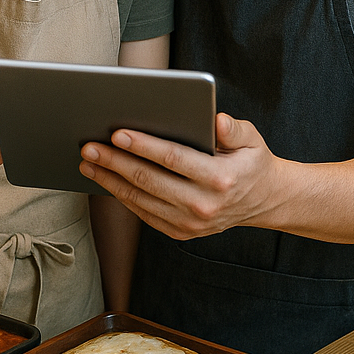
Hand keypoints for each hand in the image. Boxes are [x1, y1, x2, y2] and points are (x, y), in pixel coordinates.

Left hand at [79, 112, 277, 239]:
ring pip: (141, 200)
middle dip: (115, 162)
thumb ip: (233, 128)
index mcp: (220, 178)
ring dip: (110, 180)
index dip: (144, 146)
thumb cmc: (251, 161)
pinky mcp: (181, 232)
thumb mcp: (251, 139)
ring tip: (88, 163)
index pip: (173, 159)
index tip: (117, 134)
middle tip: (89, 147)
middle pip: (149, 180)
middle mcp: (204, 205)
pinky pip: (144, 214)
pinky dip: (122, 196)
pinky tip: (106, 180)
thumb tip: (216, 120)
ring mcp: (191, 224)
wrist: (265, 200)